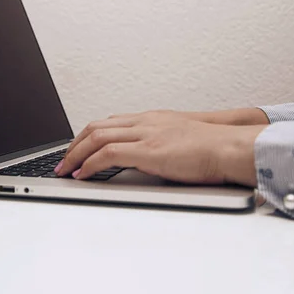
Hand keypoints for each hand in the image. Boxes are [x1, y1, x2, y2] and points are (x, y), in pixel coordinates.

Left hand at [55, 111, 265, 186]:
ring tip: (65, 170)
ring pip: (96, 137)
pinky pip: (107, 154)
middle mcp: (144, 122)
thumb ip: (159, 146)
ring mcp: (145, 134)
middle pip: (96, 126)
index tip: (77, 149)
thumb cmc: (212, 149)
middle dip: (74, 144)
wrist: (230, 147)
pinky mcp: (148, 151)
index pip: (109, 123)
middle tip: (63, 160)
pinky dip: (89, 164)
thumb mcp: (179, 141)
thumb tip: (147, 161)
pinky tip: (82, 174)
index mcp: (151, 119)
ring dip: (75, 155)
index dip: (88, 136)